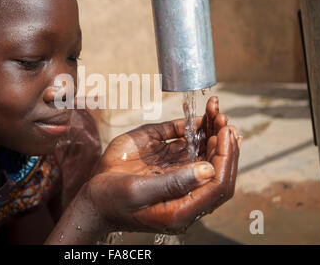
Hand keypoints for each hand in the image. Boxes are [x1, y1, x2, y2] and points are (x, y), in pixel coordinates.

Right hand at [82, 96, 240, 233]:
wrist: (93, 197)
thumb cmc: (112, 200)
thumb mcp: (138, 192)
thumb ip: (173, 183)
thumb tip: (208, 170)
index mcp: (183, 208)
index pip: (217, 184)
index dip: (225, 157)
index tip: (226, 133)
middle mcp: (185, 190)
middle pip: (217, 167)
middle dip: (224, 142)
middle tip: (224, 119)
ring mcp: (177, 173)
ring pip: (206, 153)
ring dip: (214, 132)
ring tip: (217, 111)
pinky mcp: (165, 158)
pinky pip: (187, 142)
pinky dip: (196, 128)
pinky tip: (202, 117)